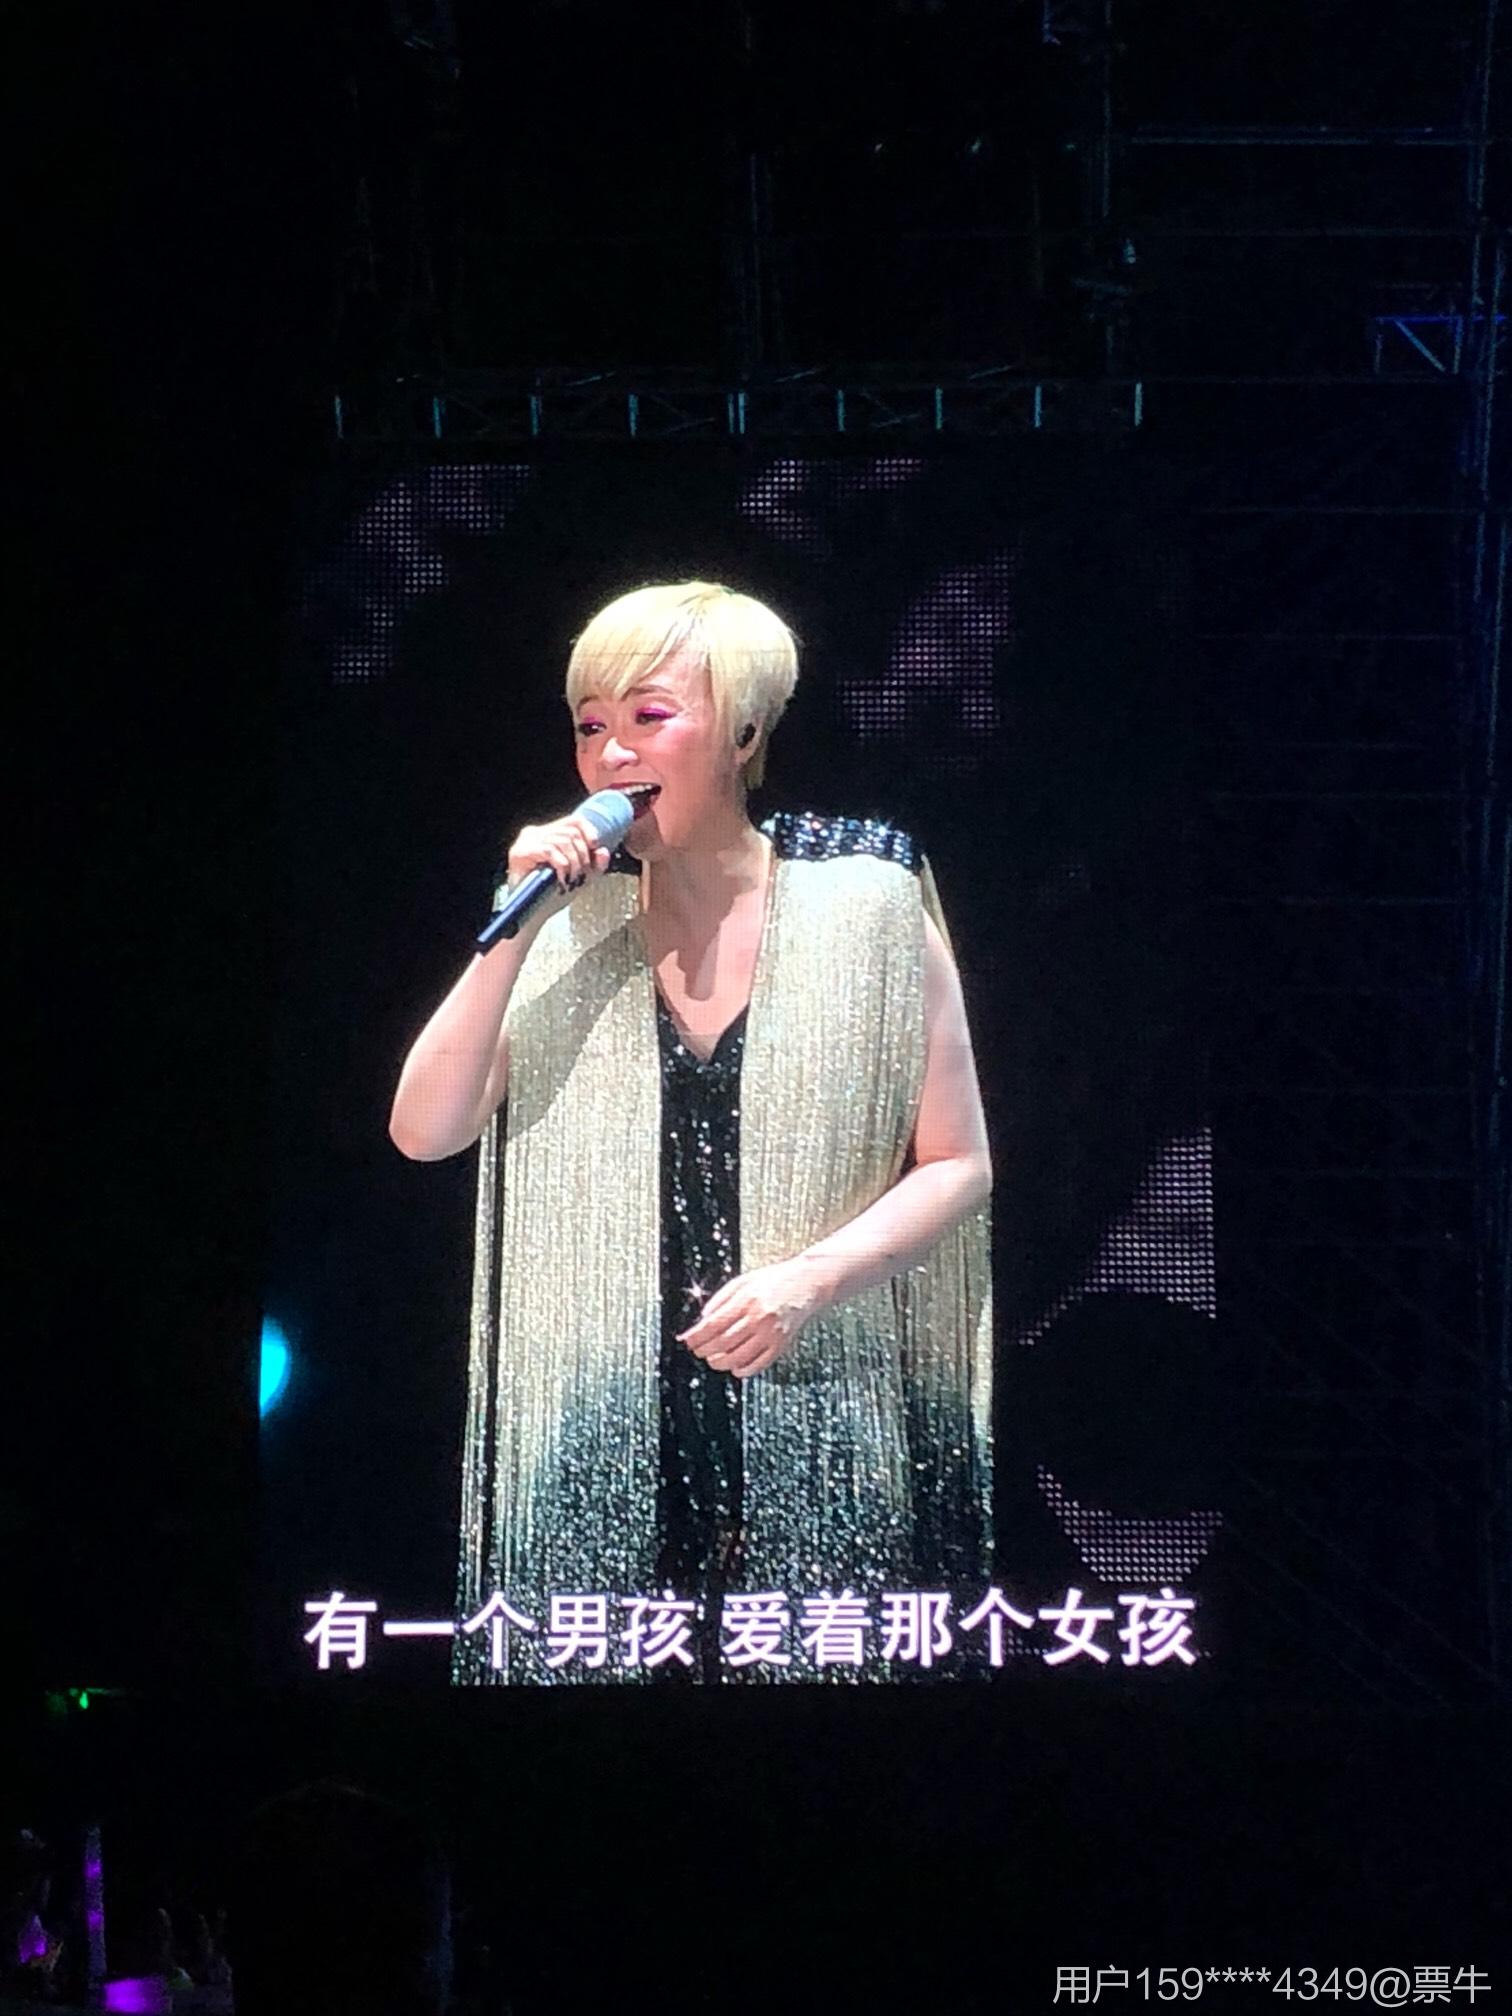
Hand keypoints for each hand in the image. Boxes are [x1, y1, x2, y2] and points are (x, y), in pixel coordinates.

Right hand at [506, 814, 613, 907]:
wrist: (533, 915)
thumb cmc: (553, 896)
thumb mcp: (581, 878)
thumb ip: (595, 865)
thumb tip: (603, 851)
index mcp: (548, 834)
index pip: (574, 821)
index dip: (589, 832)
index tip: (596, 848)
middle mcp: (535, 833)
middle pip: (571, 832)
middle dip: (582, 856)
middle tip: (580, 876)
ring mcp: (526, 841)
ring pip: (563, 841)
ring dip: (574, 863)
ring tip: (571, 880)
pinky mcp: (520, 852)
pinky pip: (549, 850)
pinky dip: (561, 865)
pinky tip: (562, 878)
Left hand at [676, 1258, 829, 1378]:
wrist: (807, 1282)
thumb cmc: (776, 1279)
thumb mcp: (743, 1281)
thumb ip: (721, 1298)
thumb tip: (703, 1318)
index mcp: (747, 1300)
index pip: (713, 1324)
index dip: (696, 1336)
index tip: (687, 1340)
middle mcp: (759, 1318)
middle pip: (723, 1343)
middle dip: (704, 1350)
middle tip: (697, 1350)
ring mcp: (771, 1333)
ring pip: (738, 1357)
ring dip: (720, 1362)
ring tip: (712, 1360)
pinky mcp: (781, 1345)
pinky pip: (759, 1364)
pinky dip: (744, 1370)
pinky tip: (735, 1368)